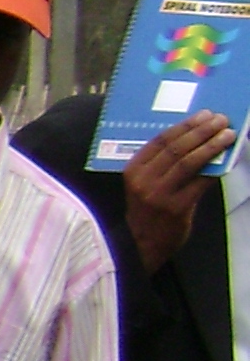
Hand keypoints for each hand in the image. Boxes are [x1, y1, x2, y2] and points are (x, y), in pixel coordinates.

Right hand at [121, 113, 233, 277]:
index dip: (185, 125)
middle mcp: (143, 181)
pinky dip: (215, 169)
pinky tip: (226, 159)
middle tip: (221, 120)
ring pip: (189, 162)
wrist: (141, 245)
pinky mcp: (176, 208)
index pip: (160, 140)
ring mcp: (159, 195)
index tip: (204, 114)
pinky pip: (201, 182)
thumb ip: (161, 164)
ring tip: (228, 135)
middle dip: (202, 131)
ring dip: (212, 145)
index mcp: (133, 170)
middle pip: (177, 148)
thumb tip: (196, 138)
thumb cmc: (147, 210)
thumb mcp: (144, 184)